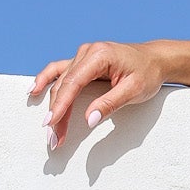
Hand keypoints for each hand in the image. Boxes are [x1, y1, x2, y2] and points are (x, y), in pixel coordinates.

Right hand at [28, 41, 166, 151]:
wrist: (156, 59)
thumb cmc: (148, 73)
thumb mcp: (134, 90)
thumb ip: (110, 104)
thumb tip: (89, 120)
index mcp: (99, 55)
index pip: (73, 82)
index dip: (61, 104)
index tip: (52, 123)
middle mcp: (87, 52)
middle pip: (64, 85)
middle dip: (57, 113)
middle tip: (53, 138)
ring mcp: (83, 55)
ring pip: (61, 82)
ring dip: (53, 105)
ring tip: (48, 128)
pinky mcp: (83, 61)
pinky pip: (60, 70)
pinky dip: (47, 80)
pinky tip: (34, 91)